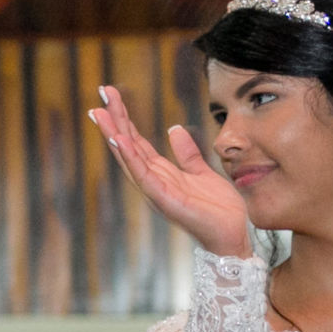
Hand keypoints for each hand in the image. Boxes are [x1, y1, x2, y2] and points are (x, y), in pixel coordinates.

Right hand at [88, 85, 250, 257]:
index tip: (112, 97)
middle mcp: (153, 181)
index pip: (137, 142)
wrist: (232, 236)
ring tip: (101, 113)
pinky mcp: (164, 199)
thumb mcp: (202, 173)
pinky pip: (143, 175)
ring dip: (114, 134)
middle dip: (114, 120)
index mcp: (161, 174)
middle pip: (128, 146)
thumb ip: (187, 154)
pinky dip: (131, 157)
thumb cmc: (218, 210)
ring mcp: (155, 191)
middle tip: (100, 94)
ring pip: (129, 158)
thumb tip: (174, 129)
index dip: (125, 119)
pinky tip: (121, 139)